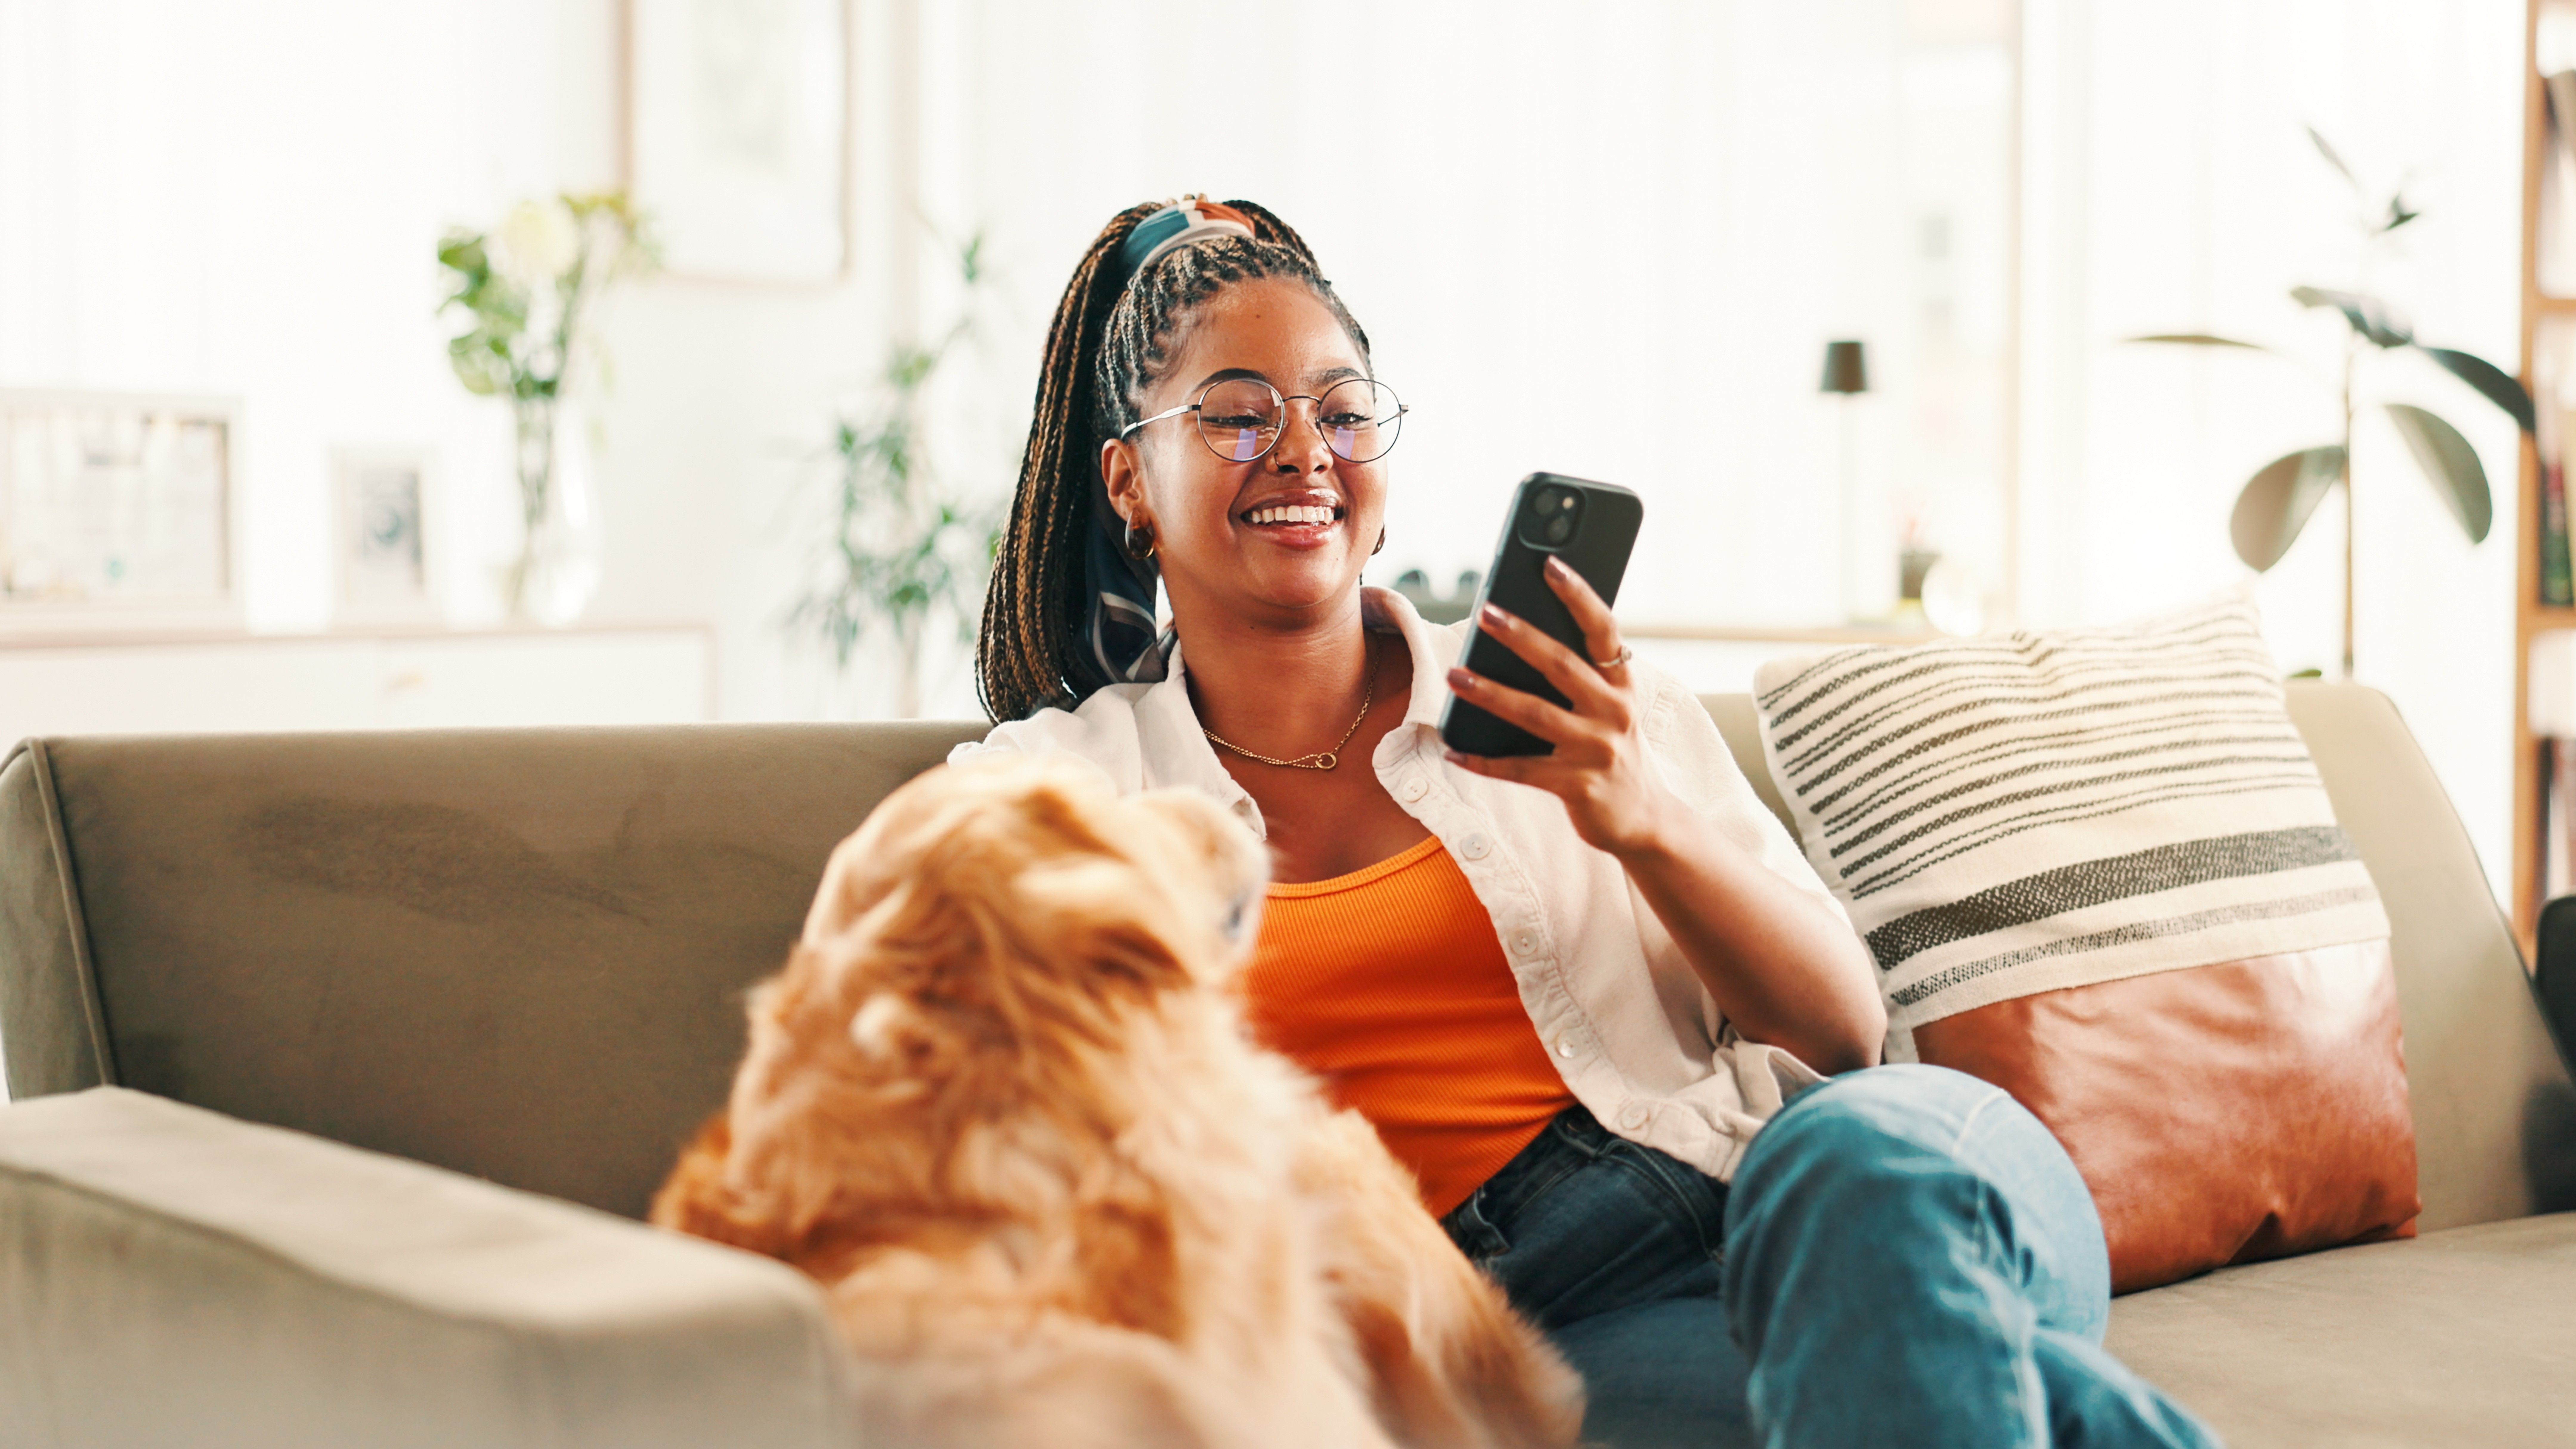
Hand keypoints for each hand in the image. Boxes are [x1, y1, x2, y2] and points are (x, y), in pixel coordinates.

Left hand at [1444, 556, 1674, 855]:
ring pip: (1534, 714)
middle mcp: (1614, 712)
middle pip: (1562, 665)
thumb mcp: (1611, 708)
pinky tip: (1453, 750)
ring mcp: (1596, 750)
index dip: (1579, 596)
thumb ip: (1583, 677)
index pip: (1603, 630)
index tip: (1551, 565)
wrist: (1645, 820)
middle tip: (1486, 612)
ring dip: (1489, 692)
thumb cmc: (1615, 752)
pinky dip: (1483, 761)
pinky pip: (1520, 770)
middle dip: (1521, 636)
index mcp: (1622, 684)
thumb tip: (1524, 636)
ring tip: (1453, 674)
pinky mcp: (1577, 786)